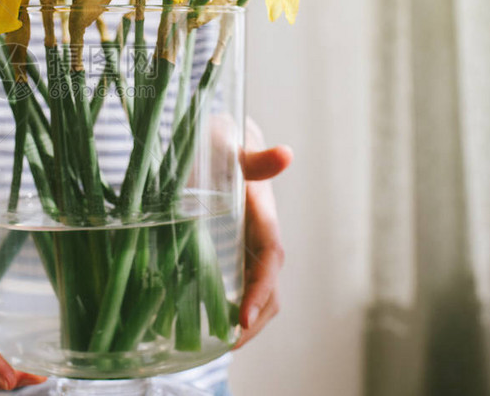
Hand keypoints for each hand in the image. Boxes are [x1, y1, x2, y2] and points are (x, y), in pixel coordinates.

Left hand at [232, 118, 291, 349]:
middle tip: (226, 346)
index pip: (269, 264)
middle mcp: (260, 240)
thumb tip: (286, 154)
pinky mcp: (231, 251)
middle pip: (268, 290)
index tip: (243, 319)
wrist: (219, 141)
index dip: (260, 292)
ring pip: (254, 293)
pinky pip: (235, 286)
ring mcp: (246, 249)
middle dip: (253, 321)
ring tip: (215, 345)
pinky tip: (203, 323)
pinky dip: (227, 308)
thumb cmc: (224, 144)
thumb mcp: (234, 148)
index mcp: (264, 220)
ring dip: (242, 321)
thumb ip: (256, 158)